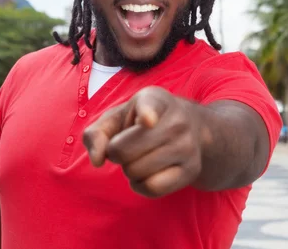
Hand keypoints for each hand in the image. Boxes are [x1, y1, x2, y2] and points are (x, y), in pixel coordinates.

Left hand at [82, 86, 205, 197]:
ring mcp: (187, 146)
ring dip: (129, 170)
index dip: (146, 114)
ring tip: (140, 157)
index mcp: (155, 100)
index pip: (150, 107)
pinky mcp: (191, 170)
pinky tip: (147, 174)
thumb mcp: (117, 117)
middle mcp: (176, 121)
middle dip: (117, 153)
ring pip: (136, 172)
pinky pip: (152, 188)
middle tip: (127, 146)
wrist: (191, 128)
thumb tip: (97, 160)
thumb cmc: (142, 122)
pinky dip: (140, 185)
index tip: (147, 120)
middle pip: (124, 151)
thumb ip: (96, 133)